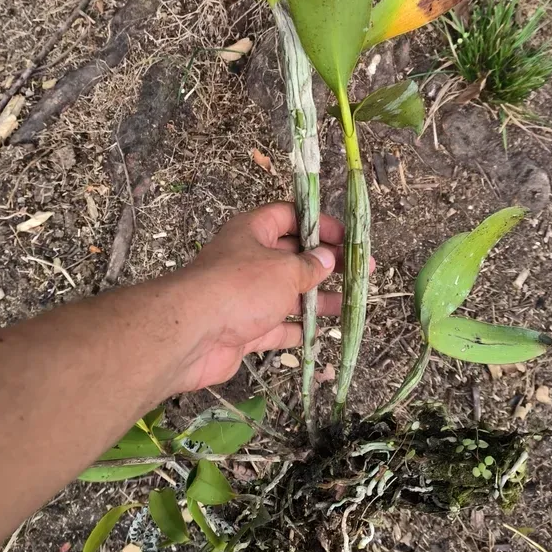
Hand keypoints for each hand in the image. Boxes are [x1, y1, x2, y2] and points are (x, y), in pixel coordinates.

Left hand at [175, 202, 346, 392]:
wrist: (192, 334)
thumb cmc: (239, 288)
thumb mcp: (284, 270)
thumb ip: (310, 266)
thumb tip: (327, 259)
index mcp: (253, 232)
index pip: (290, 217)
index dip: (319, 224)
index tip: (346, 238)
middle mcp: (248, 260)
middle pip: (292, 257)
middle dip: (324, 264)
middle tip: (358, 272)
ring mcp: (245, 296)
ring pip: (287, 294)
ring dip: (316, 299)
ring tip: (348, 303)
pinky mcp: (243, 328)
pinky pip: (276, 326)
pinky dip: (297, 329)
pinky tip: (320, 332)